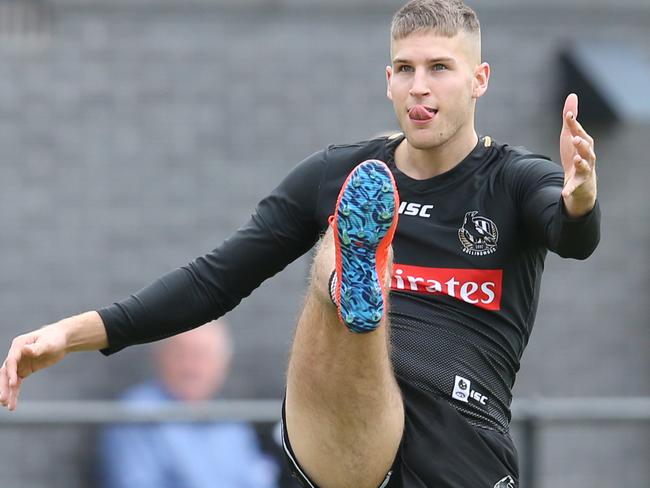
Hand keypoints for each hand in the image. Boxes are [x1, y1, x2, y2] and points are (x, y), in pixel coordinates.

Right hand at [0, 325, 67, 410]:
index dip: (11, 373)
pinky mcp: (25, 370)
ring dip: (8, 392)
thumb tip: (25, 349)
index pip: (11, 361)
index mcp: (19, 345)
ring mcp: (19, 363)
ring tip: (7, 405)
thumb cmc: (55, 338)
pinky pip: (17, 383)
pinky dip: (14, 393)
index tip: (13, 384)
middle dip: (4, 386)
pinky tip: (12, 404)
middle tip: (3, 400)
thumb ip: (37, 348)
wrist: (62, 340)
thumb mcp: (48, 342)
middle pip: (6, 372)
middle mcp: (16, 355)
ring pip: (9, 380)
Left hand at [559, 93, 596, 217]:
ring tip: (576, 159)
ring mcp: (584, 171)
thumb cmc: (576, 155)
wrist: (580, 182)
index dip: (574, 124)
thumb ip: (571, 119)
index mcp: (584, 144)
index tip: (568, 115)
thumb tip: (572, 96)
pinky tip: (564, 193)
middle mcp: (588, 157)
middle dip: (582, 143)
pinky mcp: (578, 185)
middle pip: (587, 149)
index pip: (579, 132)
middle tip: (575, 138)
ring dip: (581, 162)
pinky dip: (569, 190)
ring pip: (585, 166)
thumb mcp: (570, 136)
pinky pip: (574, 188)